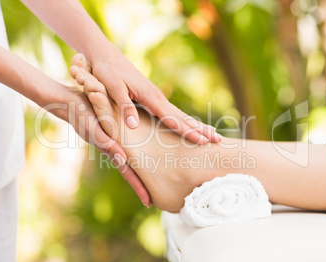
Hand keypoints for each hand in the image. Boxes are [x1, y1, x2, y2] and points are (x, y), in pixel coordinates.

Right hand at [57, 87, 151, 206]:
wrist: (69, 101)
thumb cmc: (81, 114)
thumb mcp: (94, 130)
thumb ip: (106, 144)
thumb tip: (122, 159)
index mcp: (111, 151)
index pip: (128, 173)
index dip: (139, 187)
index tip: (149, 203)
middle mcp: (113, 148)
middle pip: (130, 171)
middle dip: (140, 185)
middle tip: (153, 201)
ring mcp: (112, 141)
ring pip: (129, 160)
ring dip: (139, 171)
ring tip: (152, 180)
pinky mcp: (111, 130)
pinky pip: (125, 145)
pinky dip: (135, 154)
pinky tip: (142, 155)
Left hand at [84, 47, 221, 144]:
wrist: (106, 55)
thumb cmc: (107, 72)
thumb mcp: (112, 89)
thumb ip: (125, 106)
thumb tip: (134, 125)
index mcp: (151, 98)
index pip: (173, 119)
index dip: (187, 132)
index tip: (202, 141)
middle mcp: (158, 98)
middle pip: (184, 117)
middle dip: (201, 129)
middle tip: (218, 139)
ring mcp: (157, 98)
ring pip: (181, 115)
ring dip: (197, 125)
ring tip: (212, 134)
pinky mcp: (152, 98)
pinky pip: (173, 113)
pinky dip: (185, 121)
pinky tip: (189, 125)